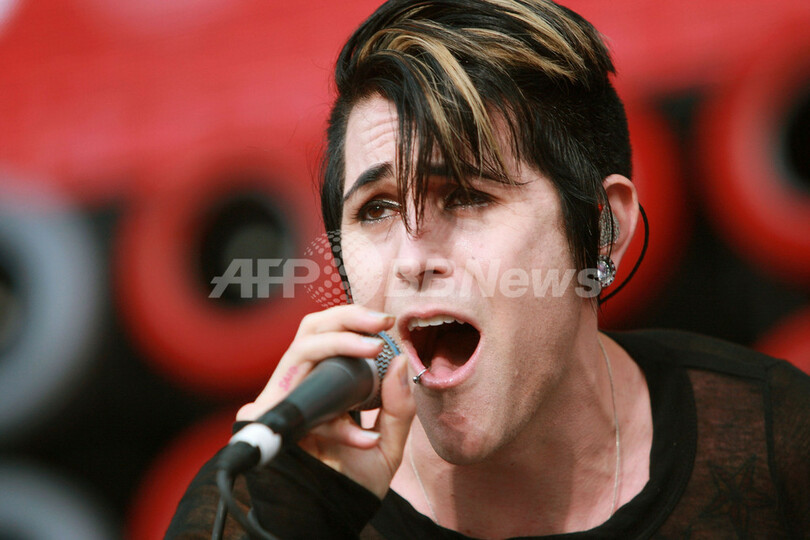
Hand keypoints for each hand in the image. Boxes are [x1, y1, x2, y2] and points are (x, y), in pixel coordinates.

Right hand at [236, 304, 414, 497]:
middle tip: (381, 321)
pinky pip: (301, 395)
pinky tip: (364, 439)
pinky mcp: (272, 418)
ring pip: (302, 346)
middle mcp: (303, 386)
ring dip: (340, 341)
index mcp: (326, 386)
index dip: (355, 320)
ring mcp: (286, 399)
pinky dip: (336, 415)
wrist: (331, 520)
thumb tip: (400, 362)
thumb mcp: (389, 443)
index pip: (331, 336)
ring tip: (375, 348)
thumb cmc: (353, 484)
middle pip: (311, 328)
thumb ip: (398, 407)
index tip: (388, 322)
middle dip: (346, 316)